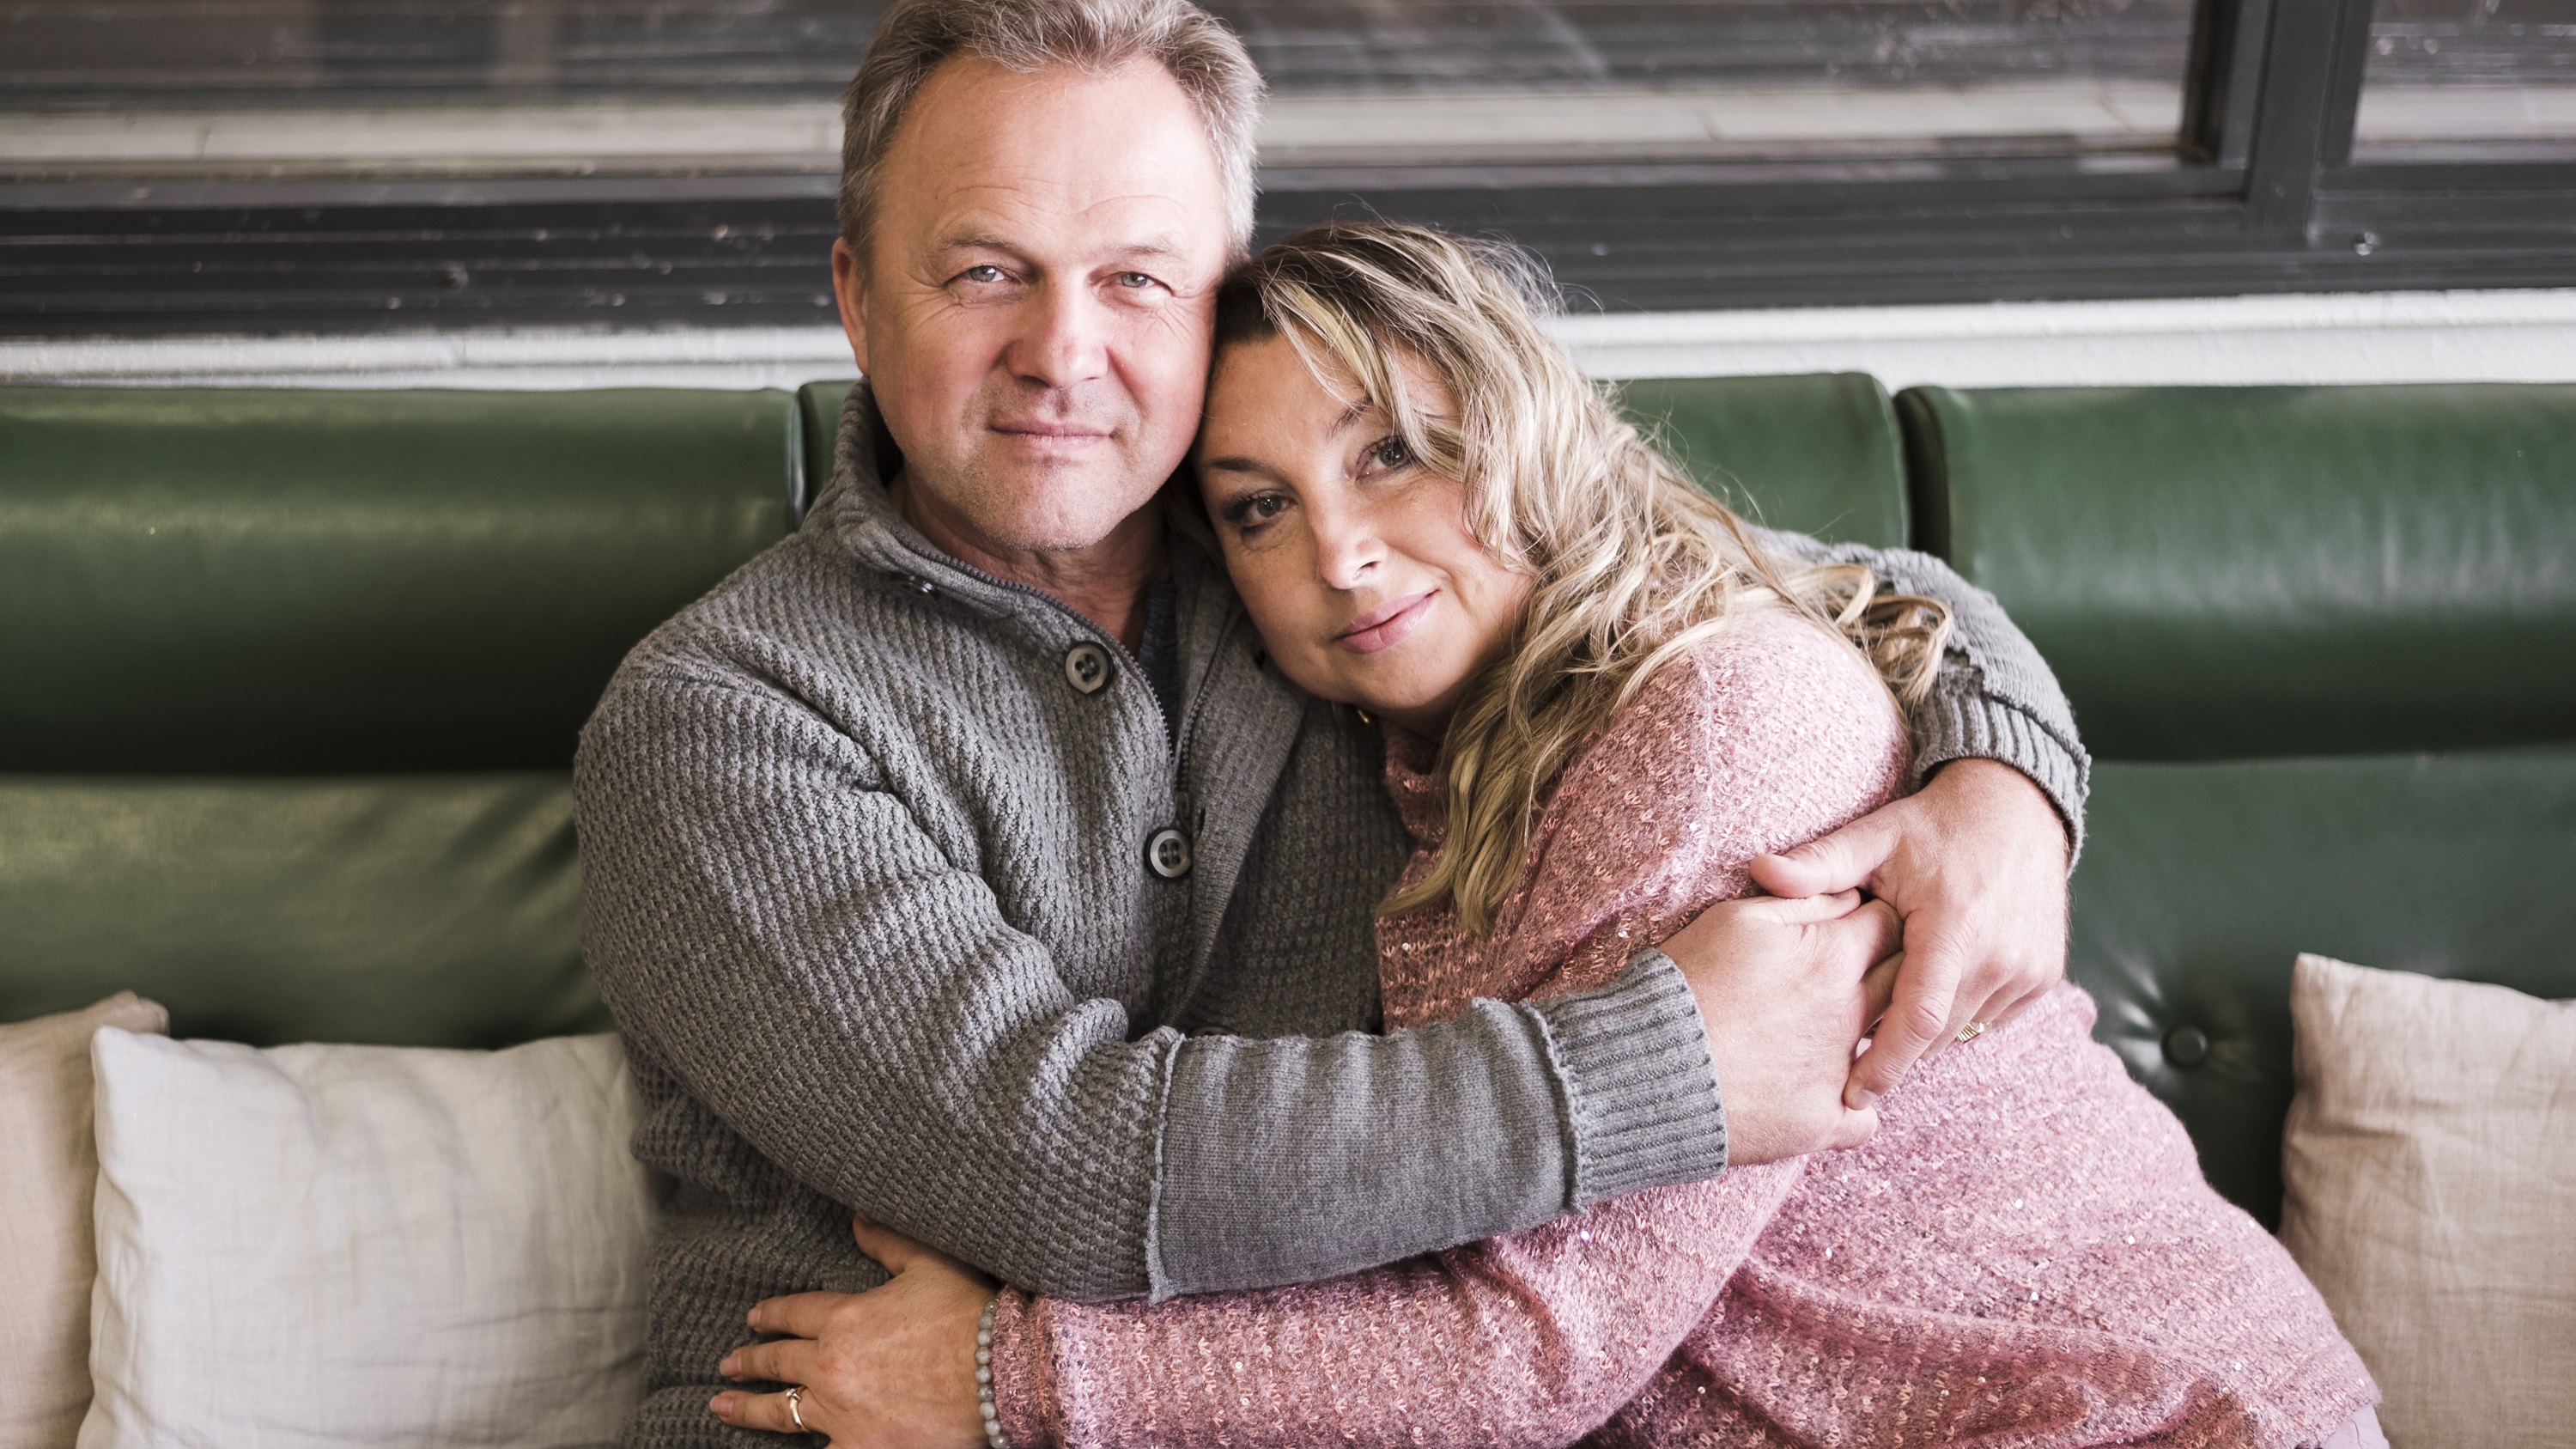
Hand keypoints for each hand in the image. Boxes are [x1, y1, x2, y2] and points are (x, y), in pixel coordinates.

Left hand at [710, 1217, 993, 1446]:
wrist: (1000, 1373)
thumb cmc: (971, 1316)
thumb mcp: (930, 1264)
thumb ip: (888, 1241)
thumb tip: (858, 1218)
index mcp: (845, 1318)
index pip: (796, 1313)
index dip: (772, 1314)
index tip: (755, 1318)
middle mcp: (832, 1366)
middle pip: (780, 1361)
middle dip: (751, 1361)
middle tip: (729, 1365)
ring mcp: (841, 1413)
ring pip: (782, 1411)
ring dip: (750, 1408)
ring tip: (724, 1406)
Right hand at [1658, 888, 1902, 1164]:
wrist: (1648, 1065)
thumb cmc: (1685, 982)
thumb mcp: (1735, 919)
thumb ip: (1801, 901)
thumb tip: (1844, 897)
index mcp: (1831, 957)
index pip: (1890, 925)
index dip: (1875, 923)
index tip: (1854, 932)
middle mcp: (1850, 1014)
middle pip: (1902, 986)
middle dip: (1887, 977)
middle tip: (1841, 983)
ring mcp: (1841, 1072)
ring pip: (1887, 1053)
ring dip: (1869, 1042)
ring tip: (1815, 1039)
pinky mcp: (1822, 1123)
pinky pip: (1864, 1119)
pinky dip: (1848, 1108)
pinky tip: (1818, 1095)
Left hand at [1749, 758, 2068, 1110]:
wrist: (2017, 809)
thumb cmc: (1933, 827)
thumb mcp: (1874, 837)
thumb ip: (1819, 863)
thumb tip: (1760, 872)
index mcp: (1955, 925)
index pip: (1918, 1018)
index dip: (1884, 1063)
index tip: (1852, 1095)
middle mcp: (2000, 955)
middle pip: (1939, 1035)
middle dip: (1896, 1051)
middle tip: (1851, 1058)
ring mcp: (2029, 969)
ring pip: (1964, 1030)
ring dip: (1926, 1034)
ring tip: (1887, 1014)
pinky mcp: (2044, 975)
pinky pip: (1991, 1017)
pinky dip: (1959, 1016)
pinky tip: (1931, 991)